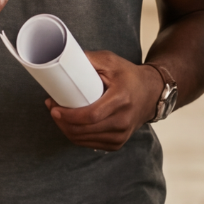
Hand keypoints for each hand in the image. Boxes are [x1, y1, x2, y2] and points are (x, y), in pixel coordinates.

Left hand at [46, 51, 161, 150]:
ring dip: (66, 129)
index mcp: (121, 99)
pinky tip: (70, 126)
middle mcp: (123, 121)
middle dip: (62, 122)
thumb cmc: (129, 76)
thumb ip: (90, 59)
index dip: (69, 115)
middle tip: (52, 108)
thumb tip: (65, 59)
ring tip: (58, 116)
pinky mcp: (117, 143)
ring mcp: (121, 135)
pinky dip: (76, 136)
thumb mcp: (112, 61)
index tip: (54, 108)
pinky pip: (90, 144)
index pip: (91, 115)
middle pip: (84, 130)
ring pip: (84, 139)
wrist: (151, 93)